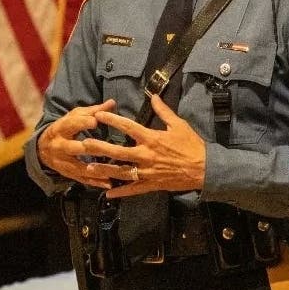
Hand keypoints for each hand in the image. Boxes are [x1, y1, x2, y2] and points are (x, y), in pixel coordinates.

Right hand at [36, 99, 117, 187]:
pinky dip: (95, 182)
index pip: (71, 125)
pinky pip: (82, 179)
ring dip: (95, 170)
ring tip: (112, 172)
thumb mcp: (74, 116)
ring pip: (79, 168)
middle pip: (73, 148)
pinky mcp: (67, 174)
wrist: (43, 148)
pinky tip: (108, 183)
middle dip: (88, 148)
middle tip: (105, 148)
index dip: (82, 123)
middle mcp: (59, 146)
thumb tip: (112, 102)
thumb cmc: (64, 128)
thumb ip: (93, 111)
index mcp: (60, 129)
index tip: (95, 121)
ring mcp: (62, 162)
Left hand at [79, 94, 205, 197]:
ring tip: (88, 168)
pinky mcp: (151, 184)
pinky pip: (133, 189)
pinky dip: (120, 192)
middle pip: (118, 151)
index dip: (112, 120)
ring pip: (121, 172)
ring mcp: (147, 171)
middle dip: (99, 147)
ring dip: (104, 170)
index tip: (99, 114)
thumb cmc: (192, 144)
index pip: (128, 127)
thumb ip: (163, 111)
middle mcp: (146, 155)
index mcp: (152, 138)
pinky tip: (107, 193)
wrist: (204, 169)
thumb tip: (153, 96)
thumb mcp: (179, 124)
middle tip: (84, 144)